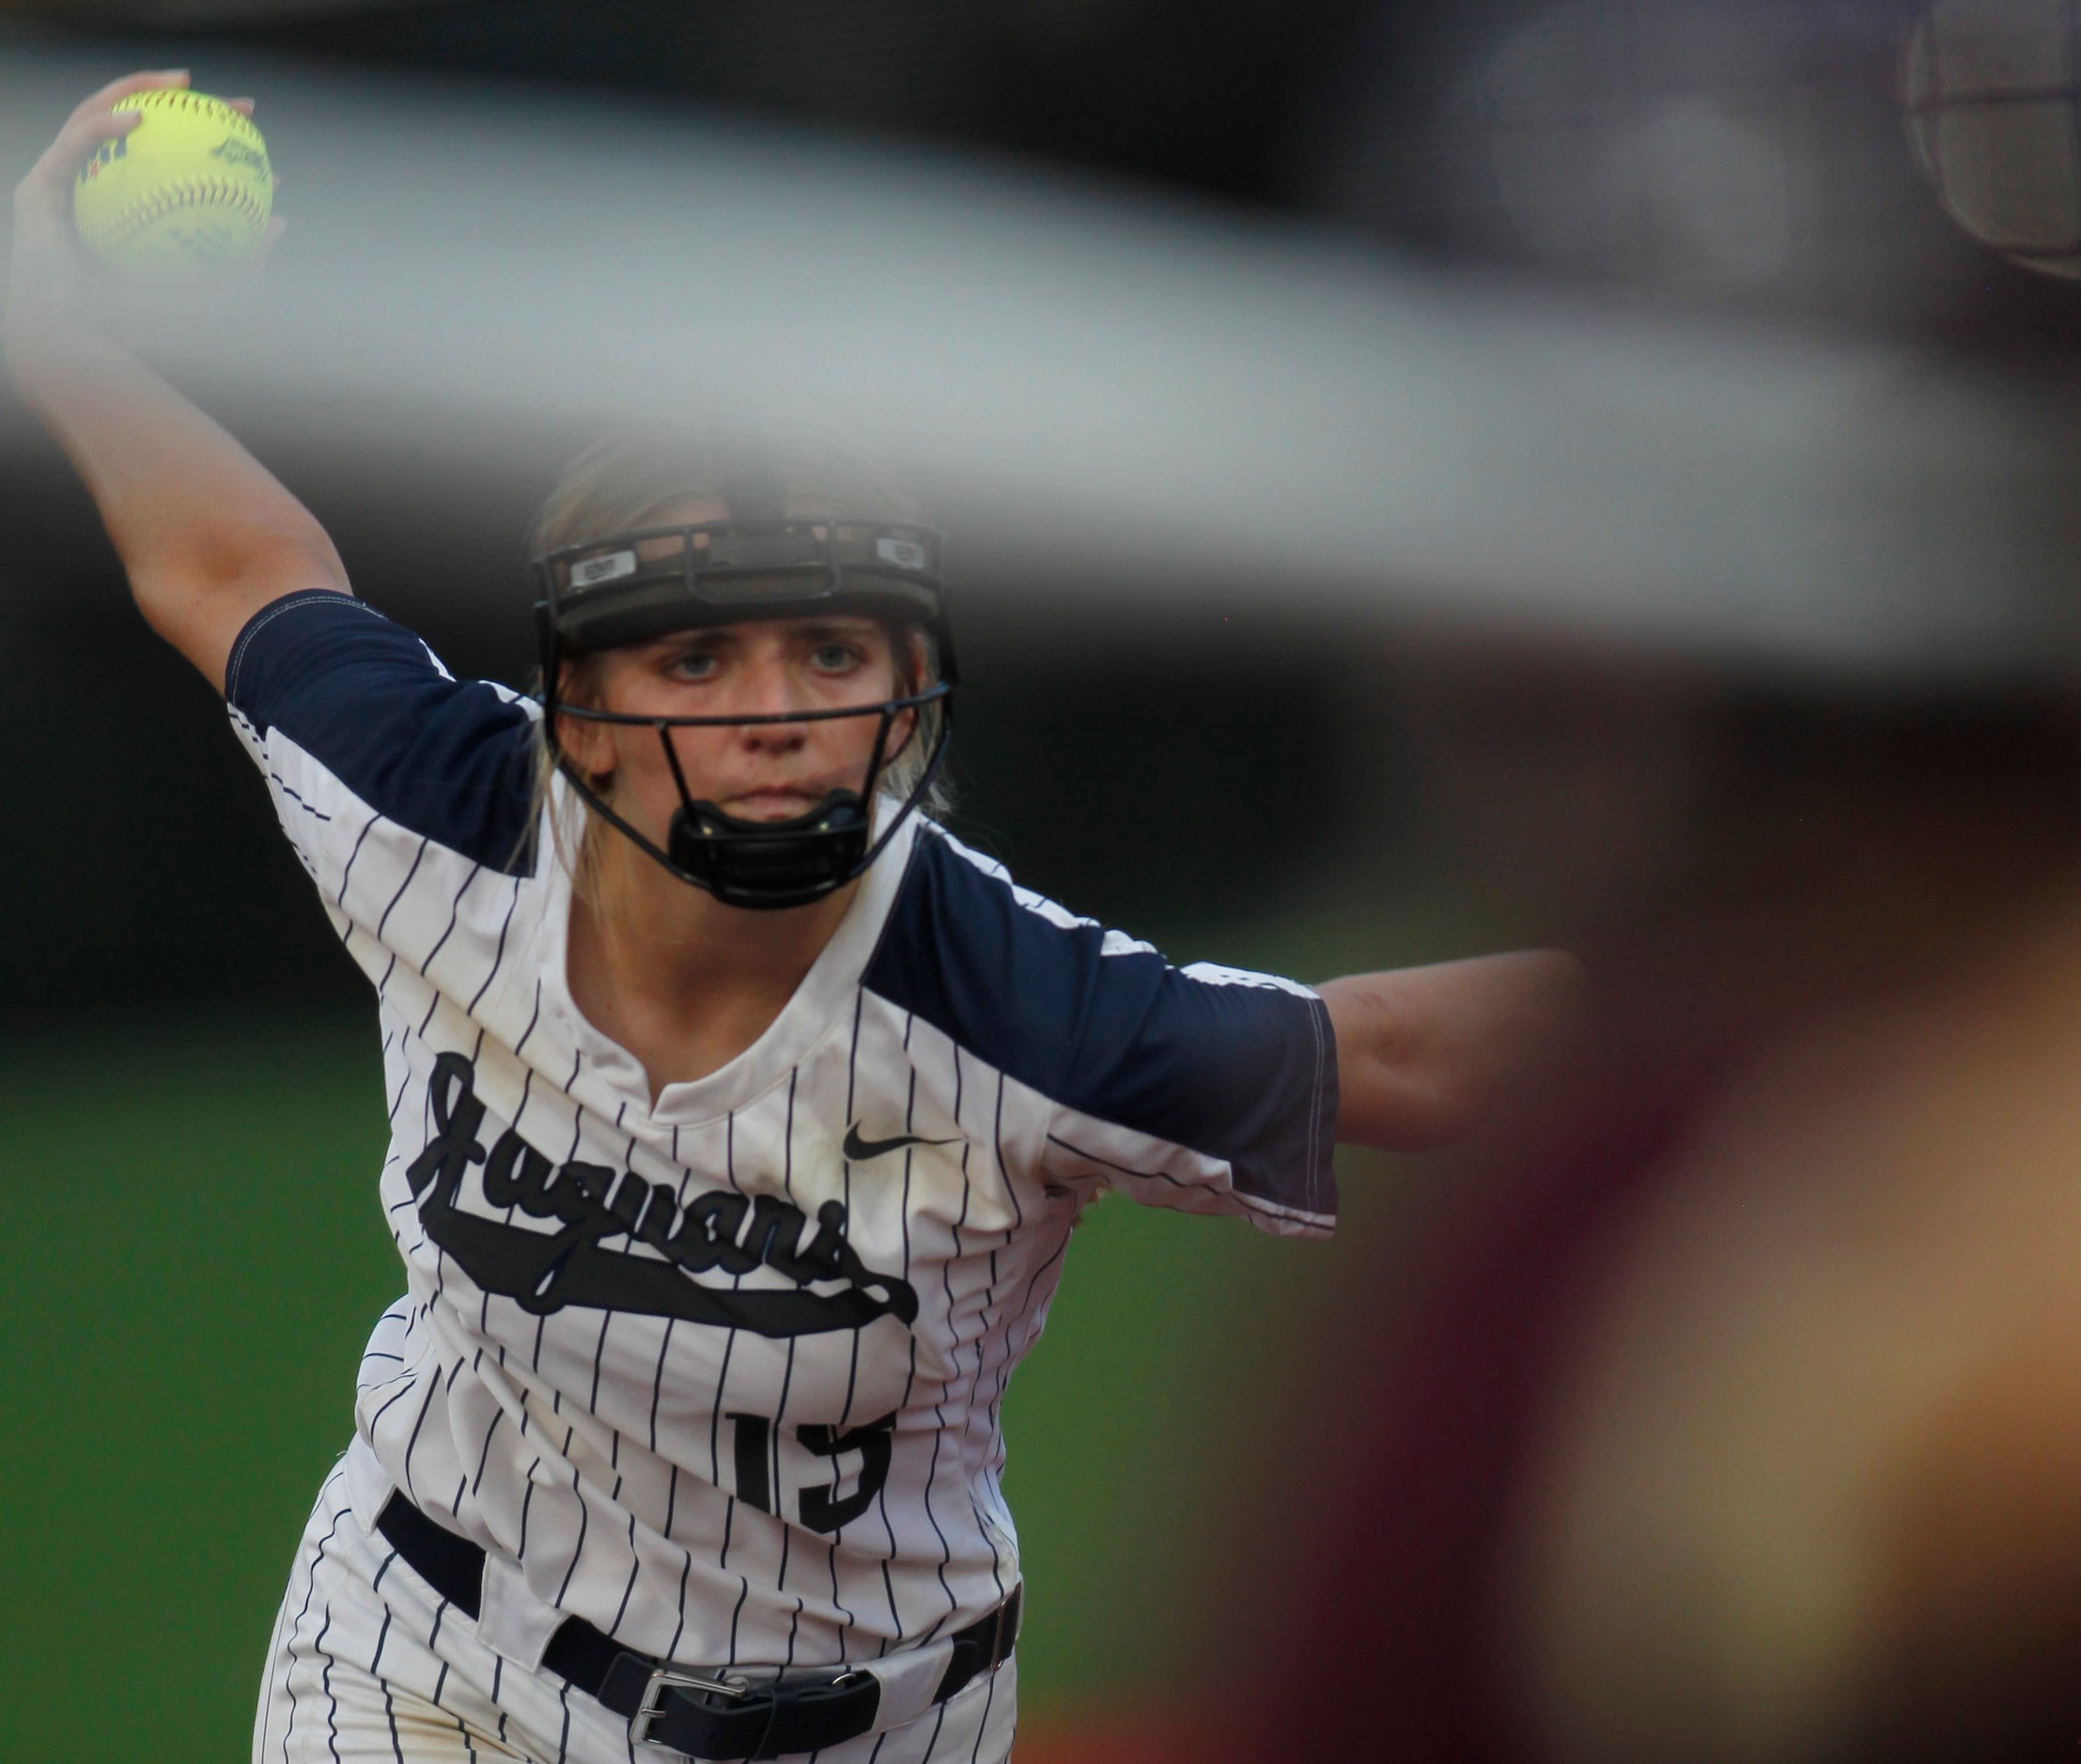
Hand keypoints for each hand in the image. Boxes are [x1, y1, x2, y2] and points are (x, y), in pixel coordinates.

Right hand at [5, 72, 275, 345]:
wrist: (80, 342)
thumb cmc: (140, 324)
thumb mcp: (206, 291)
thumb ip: (239, 263)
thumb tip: (279, 224)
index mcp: (129, 204)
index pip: (172, 158)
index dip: (212, 138)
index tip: (253, 133)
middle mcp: (96, 188)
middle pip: (142, 128)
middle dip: (187, 103)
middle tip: (236, 105)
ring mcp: (65, 184)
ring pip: (102, 116)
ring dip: (140, 90)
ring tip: (183, 84)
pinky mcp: (39, 187)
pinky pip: (74, 143)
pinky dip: (104, 126)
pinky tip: (138, 120)